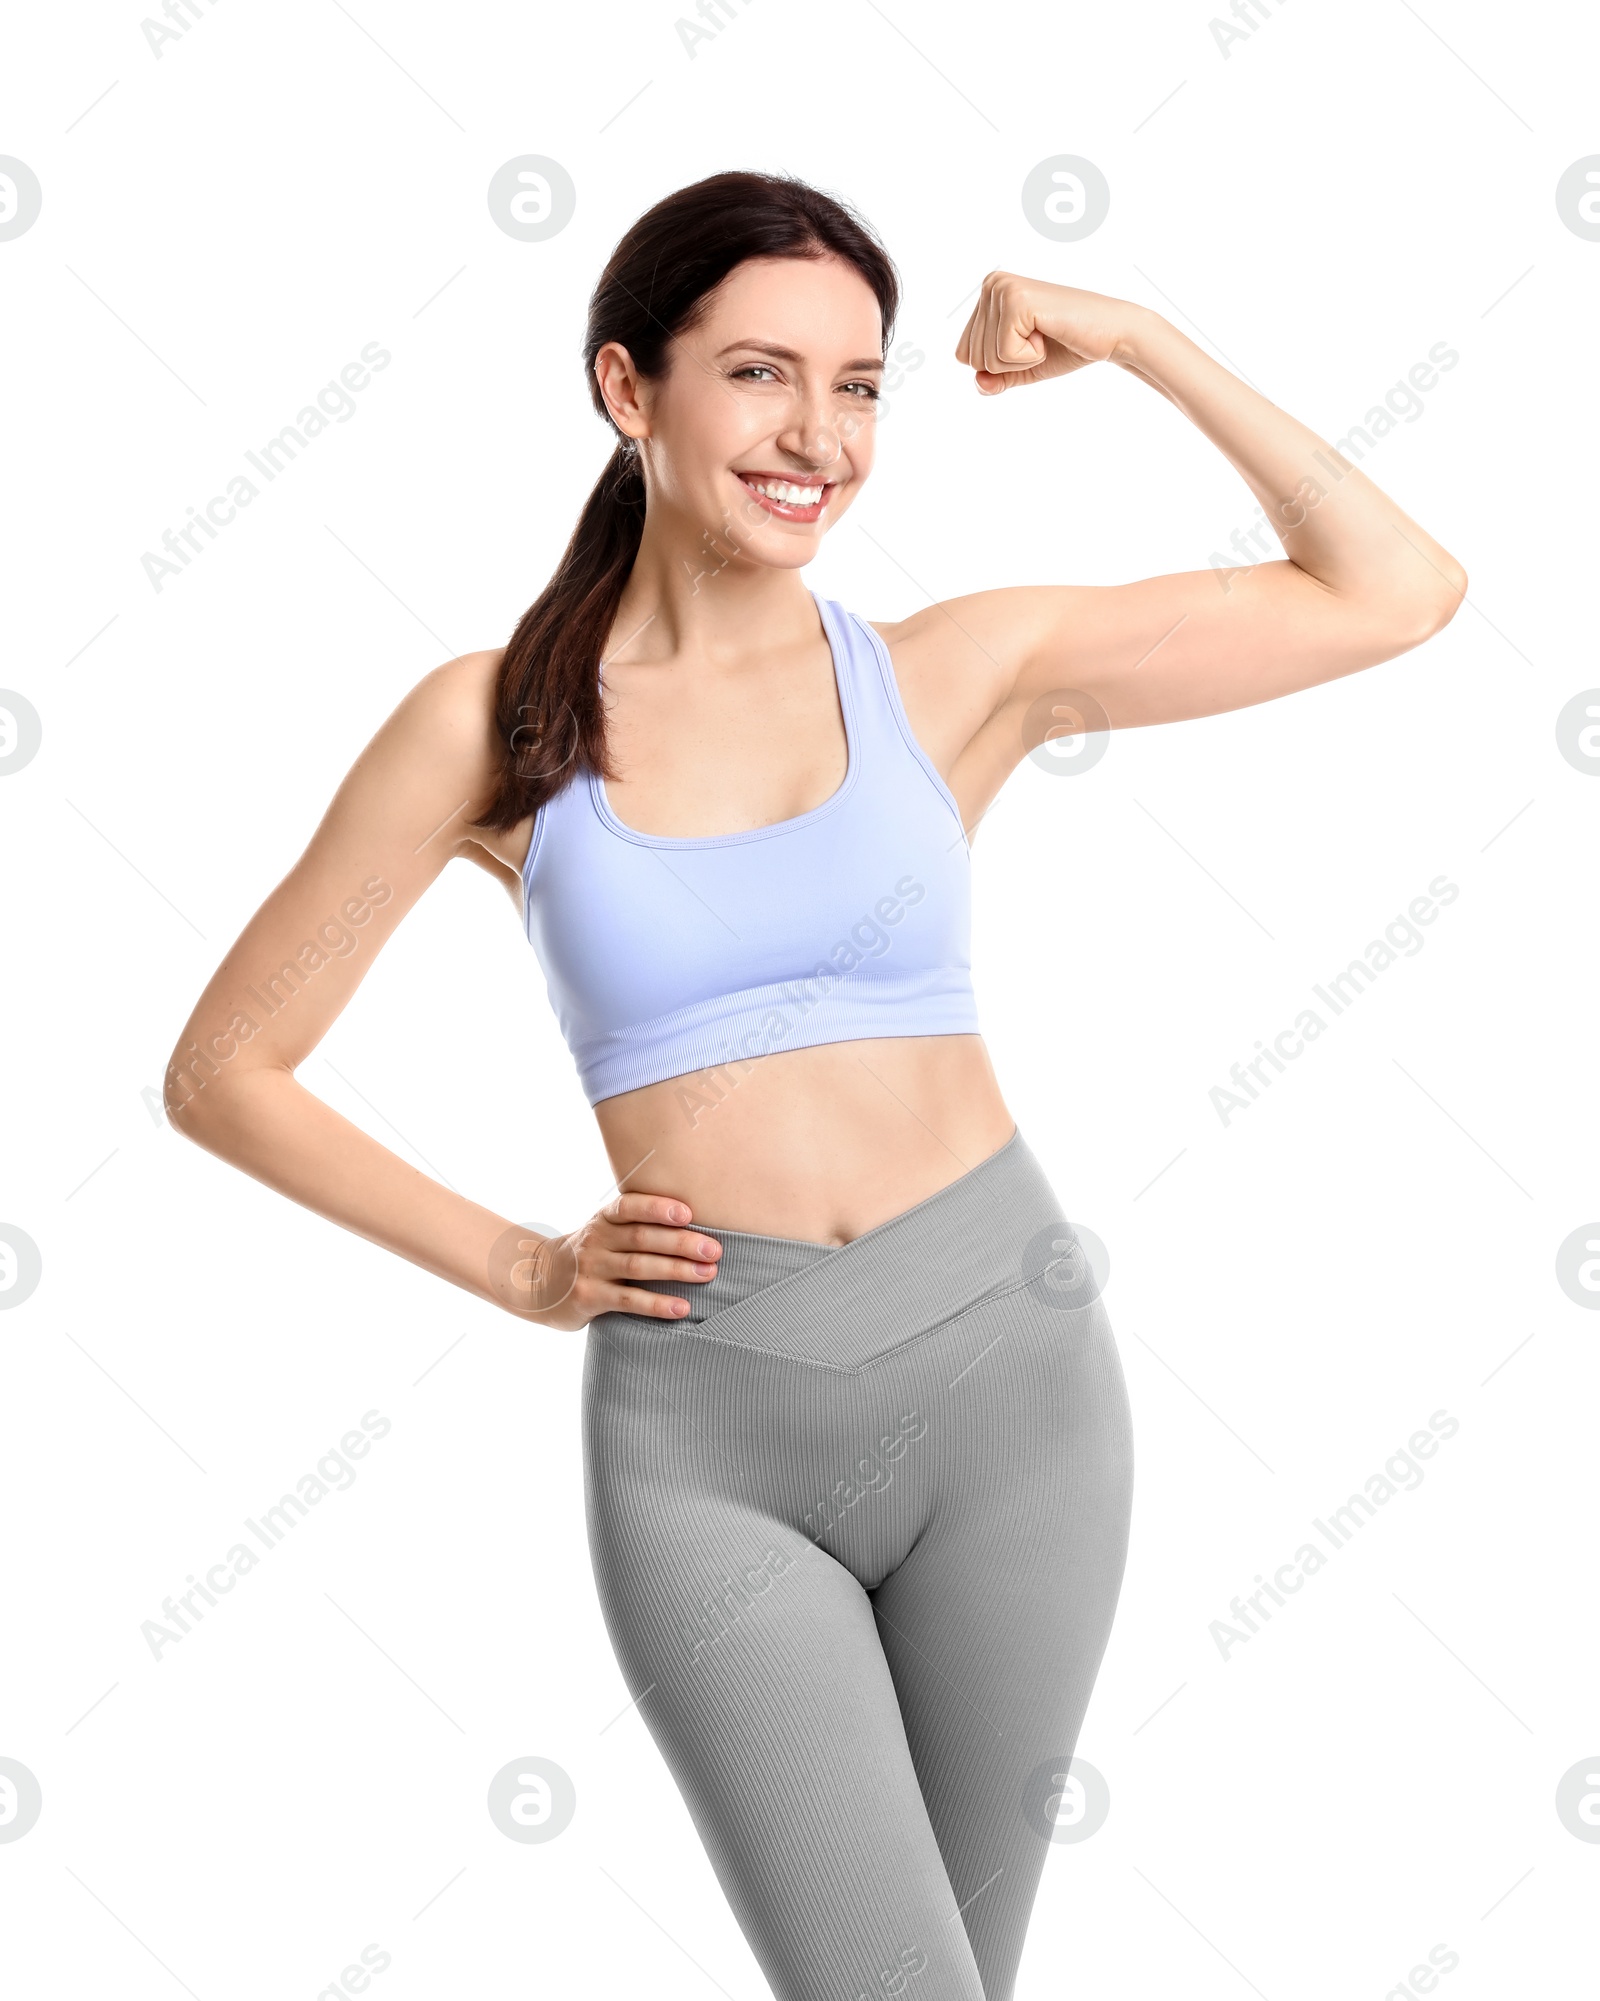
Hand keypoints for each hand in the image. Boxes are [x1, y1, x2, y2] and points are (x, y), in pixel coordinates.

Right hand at [486, 1192, 721, 1329]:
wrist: (541, 1282)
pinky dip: (658, 1304)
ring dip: (677, 1271)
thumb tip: (698, 1226)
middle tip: (715, 1250)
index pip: (630, 1206)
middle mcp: (596, 1239)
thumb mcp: (607, 1231)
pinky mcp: (589, 1297)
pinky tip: (682, 1307)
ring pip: (639, 1267)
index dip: (658, 1208)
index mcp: (604, 1218)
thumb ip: (639, 1225)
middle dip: (682, 1243)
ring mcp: (591, 1269)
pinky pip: (628, 1300)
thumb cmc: (593, 1253)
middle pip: (643, 1238)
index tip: (688, 1213)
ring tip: (708, 1274)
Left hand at [954, 273, 1144, 393]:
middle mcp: (991, 284)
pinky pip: (1004, 355)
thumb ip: (994, 379)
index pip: (964, 354)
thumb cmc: (1066, 346)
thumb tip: (978, 383)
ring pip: (986, 359)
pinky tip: (1049, 333)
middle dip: (1009, 364)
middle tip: (1041, 340)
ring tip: (1045, 335)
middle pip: (972, 358)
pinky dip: (1029, 357)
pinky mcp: (1017, 302)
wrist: (1110, 334)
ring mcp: (1003, 289)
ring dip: (1021, 360)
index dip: (999, 365)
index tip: (1030, 342)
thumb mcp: (1020, 368)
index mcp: (988, 294)